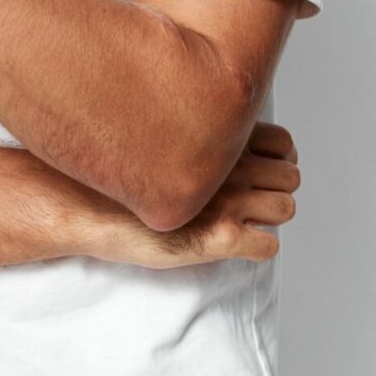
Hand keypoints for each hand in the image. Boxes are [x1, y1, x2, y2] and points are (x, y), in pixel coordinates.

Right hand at [74, 121, 300, 269]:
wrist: (84, 205)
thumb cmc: (112, 170)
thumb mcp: (155, 131)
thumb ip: (192, 128)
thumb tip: (212, 130)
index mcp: (218, 136)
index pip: (284, 142)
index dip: (278, 157)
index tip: (261, 167)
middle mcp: (229, 166)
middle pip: (291, 175)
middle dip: (276, 187)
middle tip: (251, 198)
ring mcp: (227, 201)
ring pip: (285, 208)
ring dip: (270, 216)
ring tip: (243, 220)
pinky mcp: (220, 238)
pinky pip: (268, 246)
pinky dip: (258, 247)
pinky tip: (234, 244)